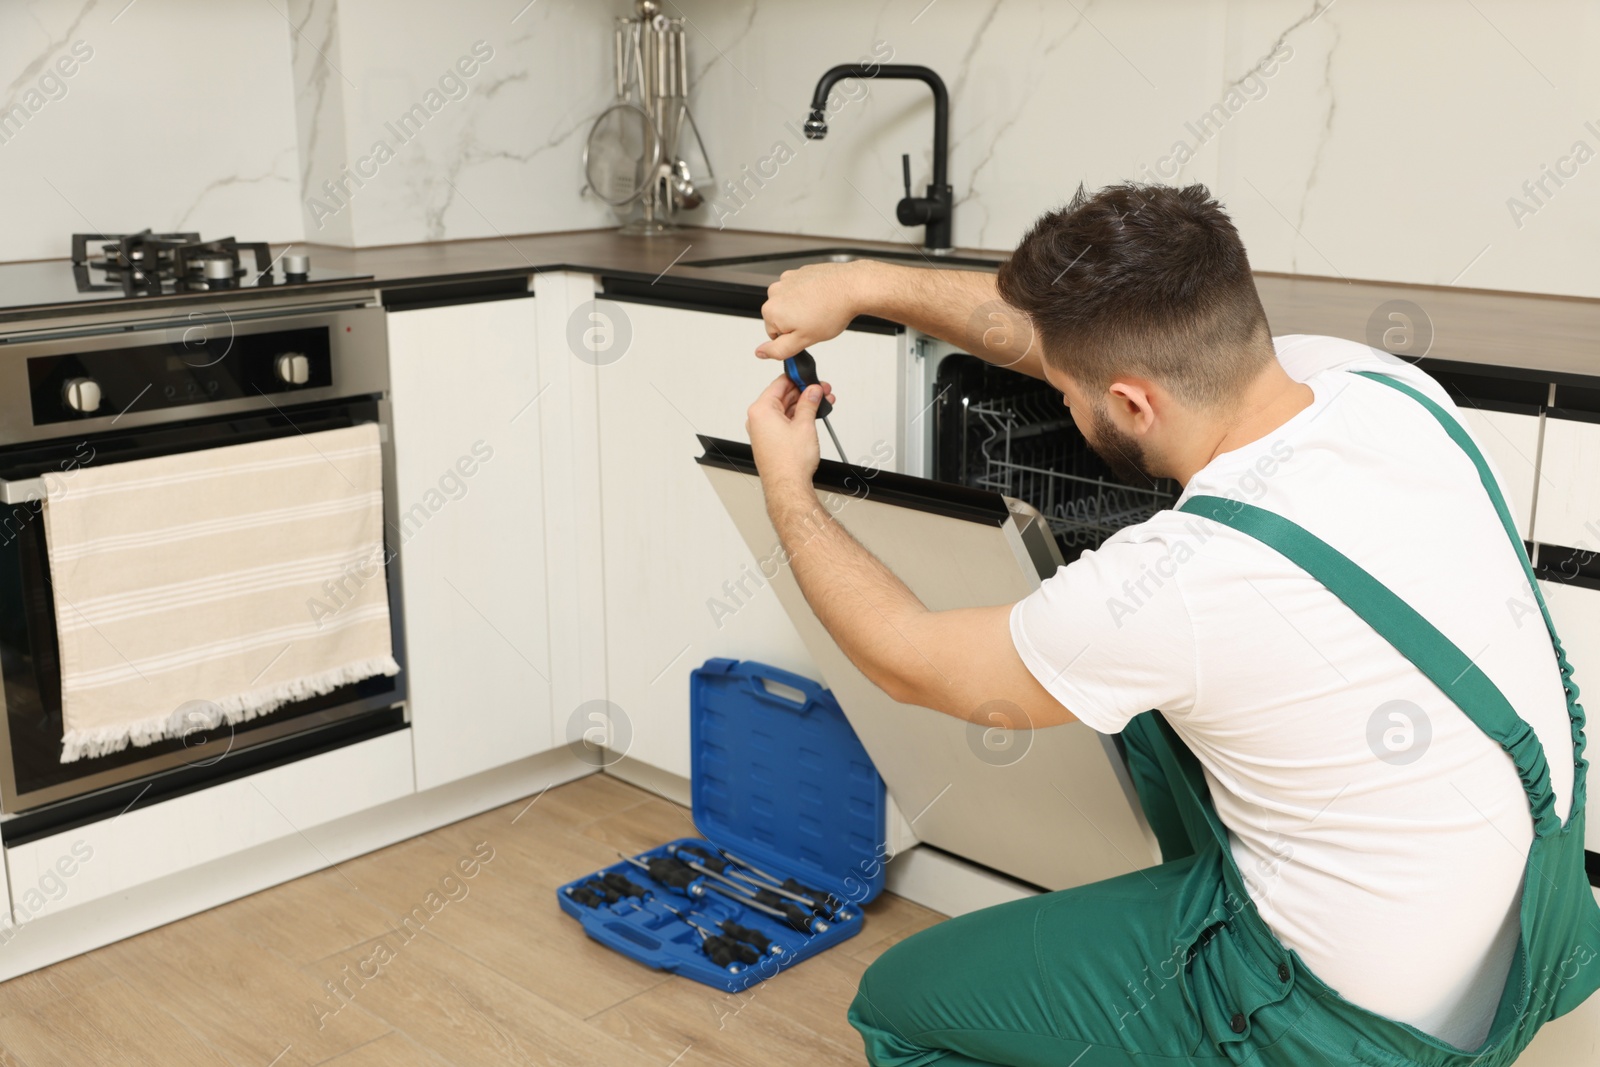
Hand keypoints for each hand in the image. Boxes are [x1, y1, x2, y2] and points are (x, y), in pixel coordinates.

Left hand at [746, 373, 835, 487]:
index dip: (798, 379)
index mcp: (760, 410)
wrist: (787, 487)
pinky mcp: (769, 441)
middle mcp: (757, 419)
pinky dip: (797, 418)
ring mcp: (762, 431)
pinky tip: (812, 416)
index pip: (779, 383)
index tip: (811, 378)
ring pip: (785, 410)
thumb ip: (809, 402)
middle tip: (821, 391)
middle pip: (782, 396)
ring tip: (822, 404)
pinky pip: (783, 422)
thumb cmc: (789, 463)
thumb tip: (813, 391)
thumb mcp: (804, 425)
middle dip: (804, 393)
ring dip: (803, 406)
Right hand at [756, 261, 870, 360]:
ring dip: (802, 308)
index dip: (791, 337)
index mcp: (771, 310)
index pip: (773, 334)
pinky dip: (809, 295)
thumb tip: (761, 352)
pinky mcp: (800, 272)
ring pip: (791, 303)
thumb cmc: (832, 311)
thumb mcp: (803, 340)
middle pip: (780, 316)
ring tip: (820, 310)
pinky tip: (822, 298)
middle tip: (815, 322)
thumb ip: (778, 350)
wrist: (853, 287)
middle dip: (796, 322)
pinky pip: (800, 290)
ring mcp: (787, 279)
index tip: (806, 332)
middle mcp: (775, 292)